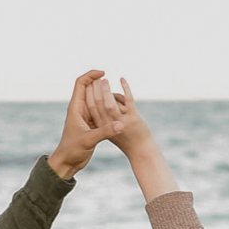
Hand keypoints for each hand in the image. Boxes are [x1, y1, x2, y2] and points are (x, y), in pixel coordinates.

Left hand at [48, 70, 120, 178]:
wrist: (67, 163)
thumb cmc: (72, 150)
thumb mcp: (89, 140)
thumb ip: (105, 131)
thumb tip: (121, 125)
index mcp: (75, 108)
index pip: (81, 83)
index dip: (91, 75)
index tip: (104, 73)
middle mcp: (80, 109)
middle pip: (89, 88)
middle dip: (100, 84)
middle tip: (112, 84)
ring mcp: (85, 117)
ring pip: (96, 100)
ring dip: (105, 96)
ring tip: (118, 96)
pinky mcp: (90, 125)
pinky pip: (100, 112)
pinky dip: (107, 108)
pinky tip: (117, 109)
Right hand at [98, 79, 175, 201]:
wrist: (140, 150)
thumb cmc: (124, 137)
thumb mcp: (109, 127)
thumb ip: (104, 114)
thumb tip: (103, 96)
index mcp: (101, 127)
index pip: (90, 108)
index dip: (88, 94)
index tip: (88, 83)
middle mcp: (109, 125)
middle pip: (98, 104)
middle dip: (95, 89)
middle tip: (95, 78)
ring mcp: (121, 122)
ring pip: (110, 103)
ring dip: (106, 90)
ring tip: (105, 79)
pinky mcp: (133, 119)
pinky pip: (128, 100)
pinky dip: (125, 88)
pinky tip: (122, 79)